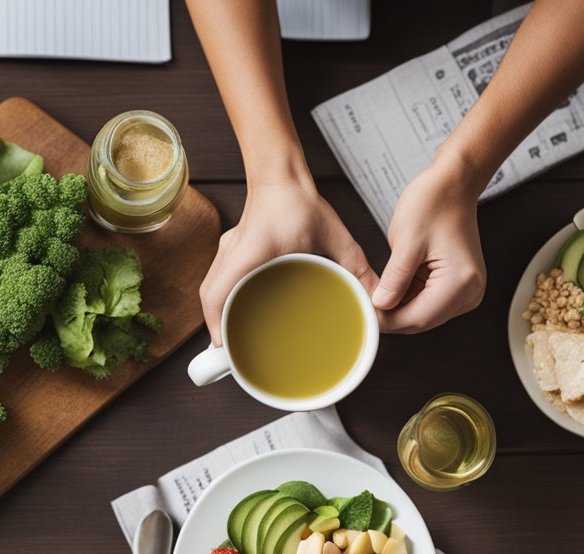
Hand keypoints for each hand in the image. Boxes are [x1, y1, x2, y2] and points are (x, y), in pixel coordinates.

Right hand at [199, 180, 379, 344]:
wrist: (280, 173)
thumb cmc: (298, 201)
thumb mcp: (333, 236)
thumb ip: (356, 266)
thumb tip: (374, 297)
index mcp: (247, 253)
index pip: (217, 293)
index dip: (215, 324)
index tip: (223, 347)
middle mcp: (230, 253)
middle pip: (209, 296)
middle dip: (216, 325)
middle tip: (229, 350)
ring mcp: (226, 250)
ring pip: (210, 289)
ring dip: (218, 313)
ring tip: (231, 336)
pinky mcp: (231, 248)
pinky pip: (218, 279)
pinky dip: (222, 298)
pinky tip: (236, 309)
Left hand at [374, 154, 485, 332]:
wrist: (453, 184)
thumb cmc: (434, 203)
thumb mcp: (406, 241)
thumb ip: (394, 279)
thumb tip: (378, 306)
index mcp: (461, 282)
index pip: (416, 318)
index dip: (385, 319)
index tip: (361, 311)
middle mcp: (470, 292)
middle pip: (420, 321)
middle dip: (389, 314)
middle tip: (362, 301)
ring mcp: (466, 291)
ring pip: (422, 314)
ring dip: (397, 307)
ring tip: (374, 290)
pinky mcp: (458, 286)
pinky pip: (427, 303)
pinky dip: (406, 298)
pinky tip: (391, 284)